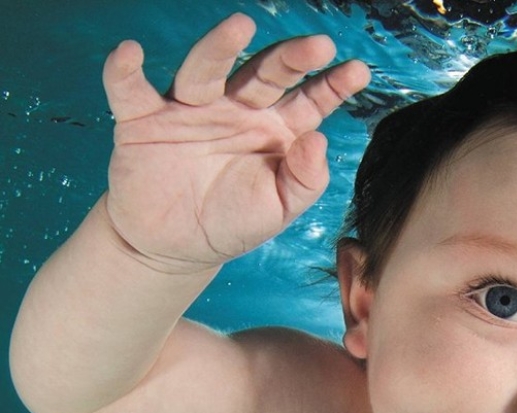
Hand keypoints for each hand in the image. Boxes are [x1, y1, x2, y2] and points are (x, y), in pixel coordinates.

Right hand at [101, 13, 369, 272]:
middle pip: (264, 73)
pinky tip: (130, 54)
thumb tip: (318, 140)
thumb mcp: (280, 209)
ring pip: (204, 71)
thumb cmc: (234, 222)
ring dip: (219, 46)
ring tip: (240, 25)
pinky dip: (125, 71)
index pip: (309, 99)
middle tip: (317, 45)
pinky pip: (130, 90)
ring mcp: (191, 111)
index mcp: (276, 129)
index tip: (358, 71)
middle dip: (290, 58)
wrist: (175, 248)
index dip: (332, 85)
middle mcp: (237, 110)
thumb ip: (305, 180)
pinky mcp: (144, 121)